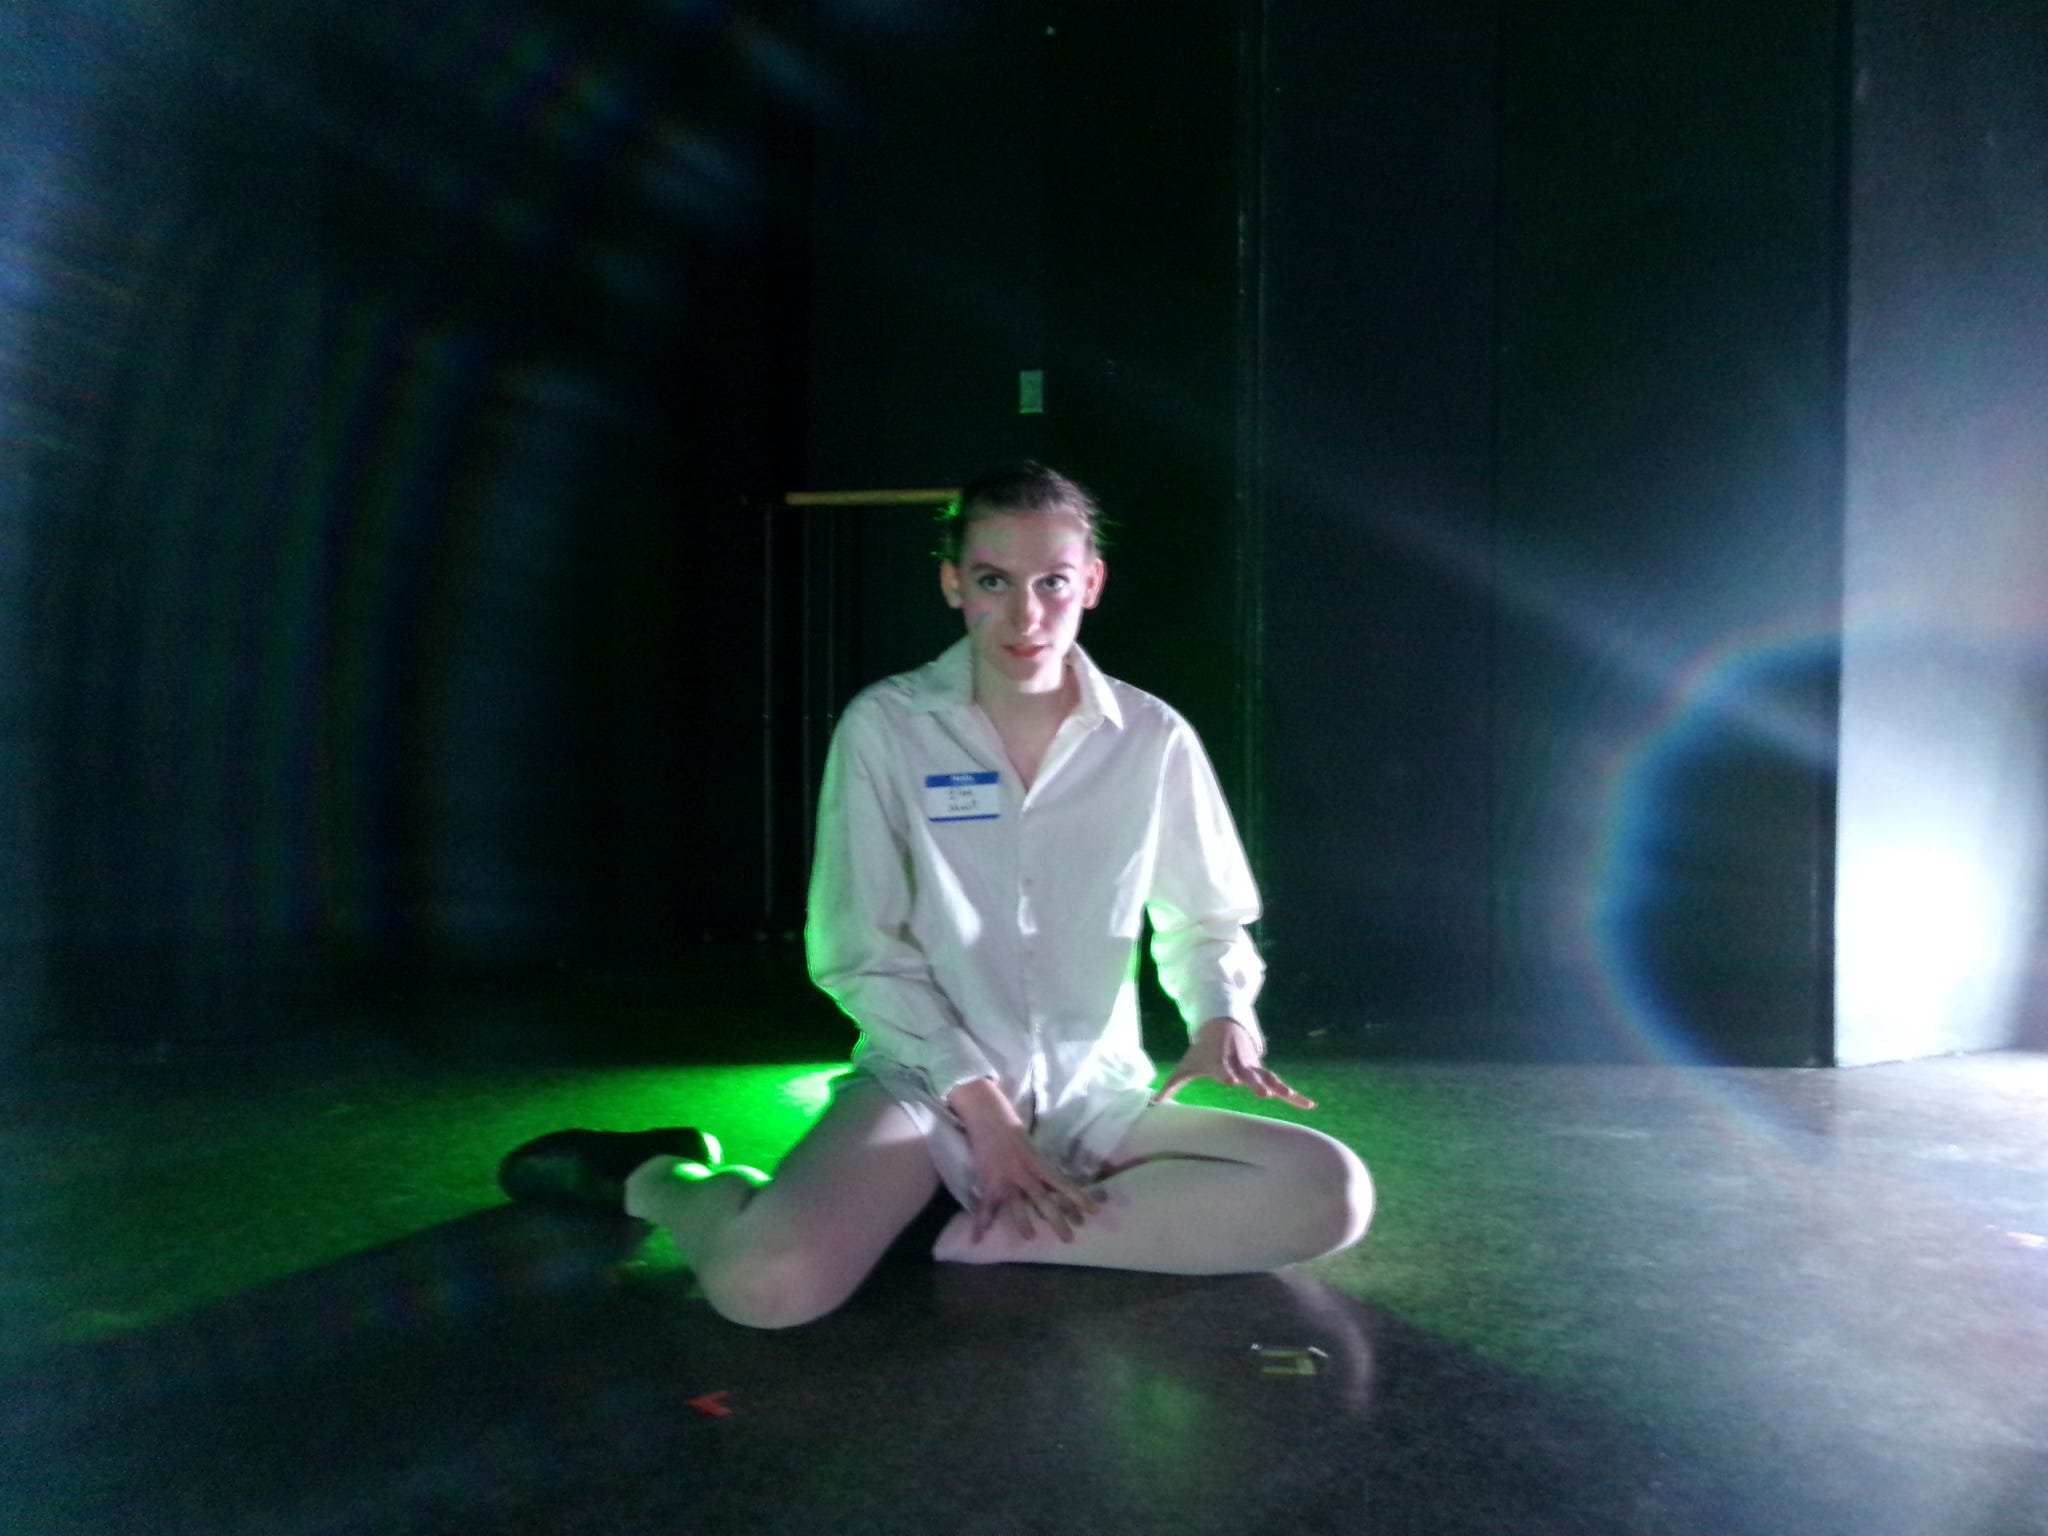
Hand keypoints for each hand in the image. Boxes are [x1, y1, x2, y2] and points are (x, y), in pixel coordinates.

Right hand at [947, 1078, 1102, 1243]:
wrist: (990, 1119)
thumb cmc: (1015, 1134)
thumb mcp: (1035, 1151)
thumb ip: (1043, 1170)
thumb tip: (1057, 1187)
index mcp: (1040, 1165)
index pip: (1064, 1184)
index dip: (1080, 1197)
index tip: (1095, 1211)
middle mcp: (1026, 1175)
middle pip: (1044, 1201)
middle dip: (1057, 1221)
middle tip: (1069, 1239)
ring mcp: (1006, 1181)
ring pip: (1017, 1207)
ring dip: (1023, 1223)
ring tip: (1029, 1238)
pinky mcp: (989, 1184)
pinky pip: (985, 1208)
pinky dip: (980, 1224)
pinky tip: (977, 1239)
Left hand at [1155, 1017, 1315, 1108]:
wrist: (1221, 1026)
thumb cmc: (1201, 1052)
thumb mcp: (1186, 1066)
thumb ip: (1172, 1086)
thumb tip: (1152, 1103)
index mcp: (1219, 1063)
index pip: (1222, 1069)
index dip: (1226, 1074)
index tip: (1230, 1081)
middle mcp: (1239, 1065)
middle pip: (1249, 1074)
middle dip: (1255, 1083)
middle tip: (1263, 1093)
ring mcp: (1253, 1067)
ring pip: (1268, 1078)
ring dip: (1280, 1088)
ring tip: (1292, 1097)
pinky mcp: (1262, 1071)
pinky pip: (1280, 1084)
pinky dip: (1294, 1095)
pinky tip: (1309, 1105)